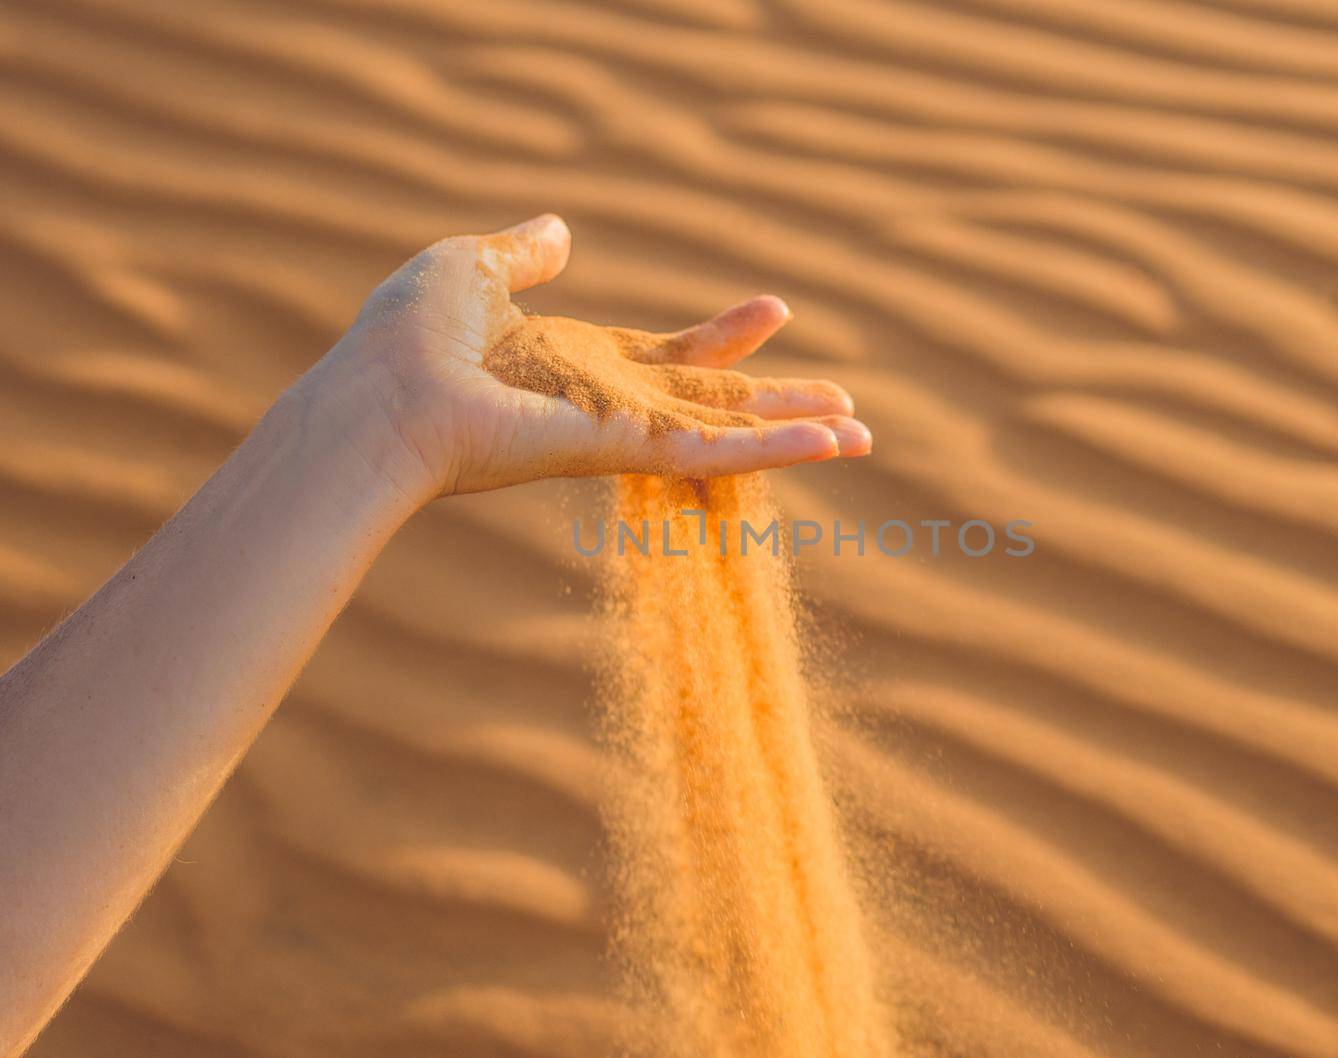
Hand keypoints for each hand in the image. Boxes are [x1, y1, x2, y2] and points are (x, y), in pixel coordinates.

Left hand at [290, 214, 869, 502]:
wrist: (380, 395)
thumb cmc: (409, 339)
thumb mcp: (473, 269)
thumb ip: (524, 254)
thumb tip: (560, 231)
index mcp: (578, 366)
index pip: (672, 355)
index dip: (726, 337)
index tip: (776, 310)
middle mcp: (607, 405)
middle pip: (715, 405)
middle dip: (780, 405)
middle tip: (846, 407)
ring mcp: (620, 431)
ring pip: (728, 435)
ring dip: (797, 436)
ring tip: (862, 436)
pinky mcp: (625, 449)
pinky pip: (713, 452)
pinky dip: (775, 449)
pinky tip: (831, 445)